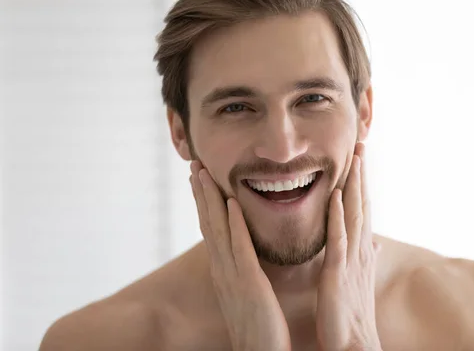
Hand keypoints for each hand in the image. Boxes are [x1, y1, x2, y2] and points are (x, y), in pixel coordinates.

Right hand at [189, 161, 291, 350]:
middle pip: (208, 224)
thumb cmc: (259, 328)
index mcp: (224, 271)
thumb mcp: (247, 295)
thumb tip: (243, 258)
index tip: (199, 180)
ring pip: (218, 229)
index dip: (204, 204)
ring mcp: (233, 276)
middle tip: (194, 165)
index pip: (211, 230)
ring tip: (203, 172)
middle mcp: (223, 270)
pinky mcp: (249, 284)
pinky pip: (241, 248)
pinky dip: (235, 224)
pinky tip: (233, 202)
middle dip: (200, 194)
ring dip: (211, 199)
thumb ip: (243, 274)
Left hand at [316, 143, 381, 350]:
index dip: (362, 181)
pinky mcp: (338, 273)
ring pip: (354, 214)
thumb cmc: (352, 311)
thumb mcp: (360, 279)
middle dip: (362, 173)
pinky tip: (336, 196)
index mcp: (360, 249)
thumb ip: (366, 257)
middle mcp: (359, 249)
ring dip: (355, 185)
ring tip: (355, 157)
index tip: (361, 155)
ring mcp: (350, 259)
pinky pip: (338, 240)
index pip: (362, 207)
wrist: (354, 344)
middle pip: (362, 203)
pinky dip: (338, 217)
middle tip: (362, 142)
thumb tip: (376, 243)